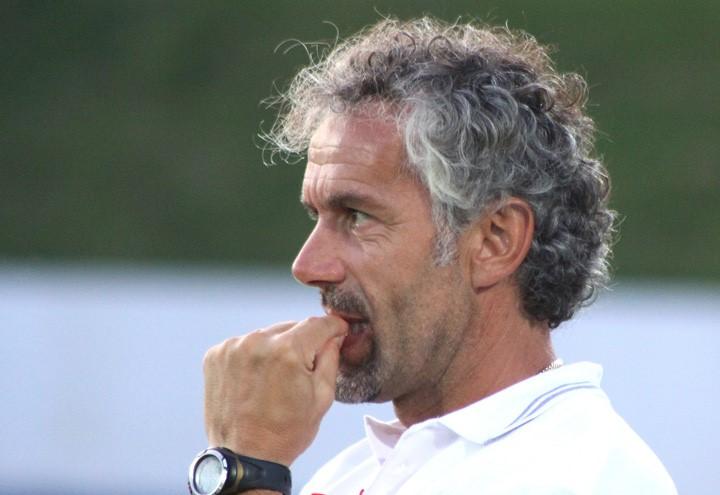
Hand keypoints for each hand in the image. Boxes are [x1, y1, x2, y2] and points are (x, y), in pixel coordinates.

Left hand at [202, 316, 347, 465]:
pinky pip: (245, 343)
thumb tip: (334, 336)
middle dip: (304, 341)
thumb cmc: (285, 433)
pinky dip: (255, 354)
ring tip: (277, 377)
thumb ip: (331, 358)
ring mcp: (232, 347)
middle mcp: (257, 342)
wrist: (244, 457)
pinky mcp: (215, 355)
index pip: (317, 323)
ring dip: (277, 347)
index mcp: (287, 351)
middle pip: (292, 326)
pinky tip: (258, 378)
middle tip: (306, 365)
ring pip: (268, 334)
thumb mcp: (322, 397)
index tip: (338, 329)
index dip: (333, 326)